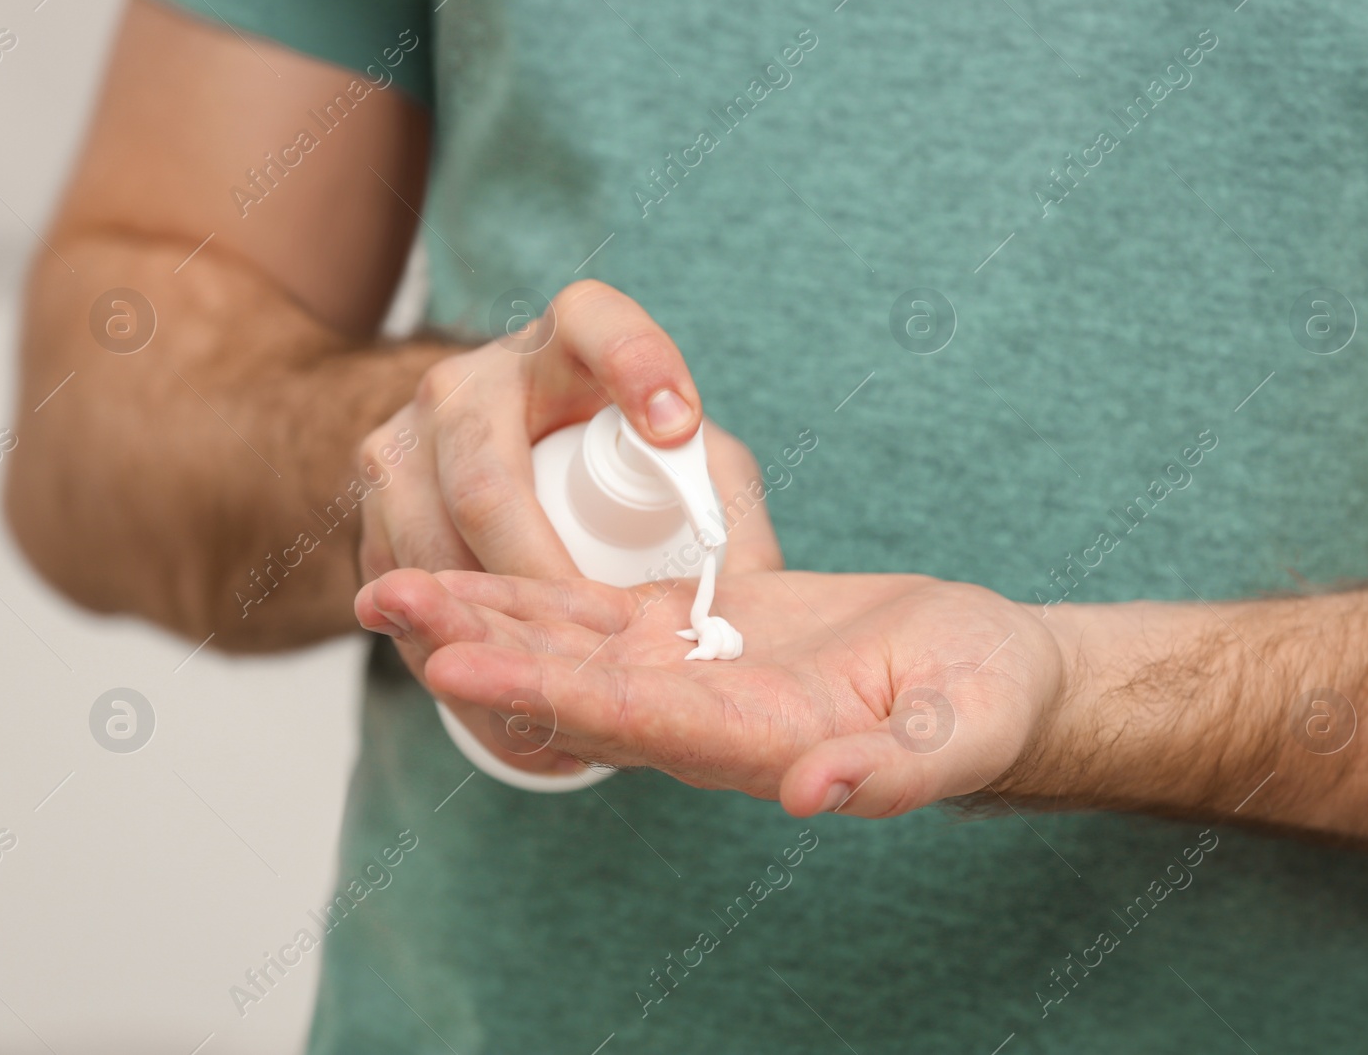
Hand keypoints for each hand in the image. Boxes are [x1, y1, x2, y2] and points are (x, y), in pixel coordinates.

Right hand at [354, 280, 780, 774]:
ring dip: (488, 632)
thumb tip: (751, 586)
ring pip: (427, 549)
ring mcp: (401, 444)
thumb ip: (712, 483)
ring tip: (554, 695)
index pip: (599, 330)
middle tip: (602, 633)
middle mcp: (468, 384)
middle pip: (487, 483)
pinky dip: (452, 661)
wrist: (481, 435)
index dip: (638, 370)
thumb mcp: (667, 439)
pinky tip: (509, 716)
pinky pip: (398, 594)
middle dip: (540, 573)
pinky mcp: (366, 509)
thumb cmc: (604, 444)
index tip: (677, 423)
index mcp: (559, 340)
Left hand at [354, 568, 1063, 815]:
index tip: (457, 665)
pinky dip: (534, 593)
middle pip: (569, 685)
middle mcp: (698, 717)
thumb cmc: (984, 703)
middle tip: (383, 601)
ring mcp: (690, 674)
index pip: (631, 718)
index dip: (544, 692)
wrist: (982, 677)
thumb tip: (813, 795)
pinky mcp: (696, 632)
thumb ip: (895, 771)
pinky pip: (599, 613)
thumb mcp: (961, 732)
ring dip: (483, 616)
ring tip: (391, 584)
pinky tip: (470, 571)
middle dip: (476, 647)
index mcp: (753, 742)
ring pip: (568, 647)